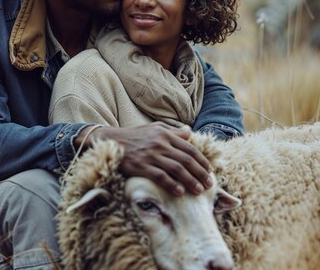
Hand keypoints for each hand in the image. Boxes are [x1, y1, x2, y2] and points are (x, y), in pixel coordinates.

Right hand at [80, 122, 212, 195]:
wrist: (110, 141)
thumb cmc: (134, 136)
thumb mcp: (154, 128)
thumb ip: (172, 131)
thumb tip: (189, 132)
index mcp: (165, 134)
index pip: (189, 148)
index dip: (201, 160)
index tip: (209, 170)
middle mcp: (160, 143)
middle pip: (186, 159)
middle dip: (200, 173)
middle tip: (209, 184)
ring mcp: (151, 155)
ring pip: (176, 169)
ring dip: (190, 180)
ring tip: (199, 190)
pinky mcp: (141, 166)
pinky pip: (160, 176)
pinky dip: (172, 184)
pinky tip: (180, 192)